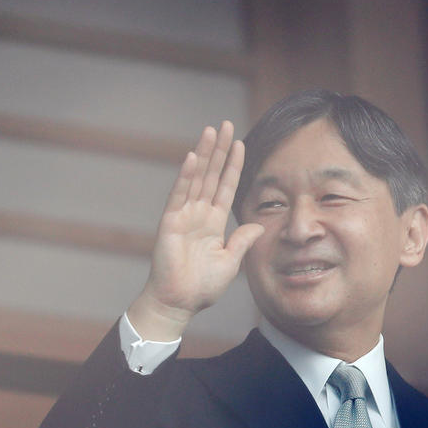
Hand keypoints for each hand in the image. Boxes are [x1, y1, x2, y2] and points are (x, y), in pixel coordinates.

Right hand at [127, 122, 264, 340]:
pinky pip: (179, 195)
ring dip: (204, 154)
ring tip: (211, 131)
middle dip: (219, 150)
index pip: (226, 187)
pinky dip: (186, 176)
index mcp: (214, 222)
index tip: (242, 144)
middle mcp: (198, 214)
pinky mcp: (170, 222)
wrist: (180, 303)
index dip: (234, 166)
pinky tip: (193, 157)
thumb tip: (257, 224)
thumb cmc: (202, 286)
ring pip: (196, 178)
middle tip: (226, 125)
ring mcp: (183, 216)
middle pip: (211, 174)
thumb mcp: (231, 261)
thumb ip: (242, 241)